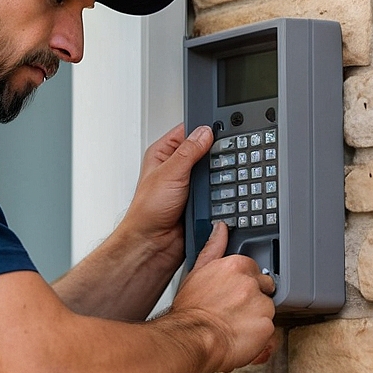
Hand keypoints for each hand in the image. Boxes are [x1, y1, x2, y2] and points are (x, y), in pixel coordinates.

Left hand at [119, 123, 215, 269]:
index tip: (221, 128)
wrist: (153, 244)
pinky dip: (221, 192)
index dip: (203, 129)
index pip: (187, 132)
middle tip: (225, 155)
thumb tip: (204, 132)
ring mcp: (189, 185)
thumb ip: (189, 151)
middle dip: (215, 155)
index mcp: (163, 154)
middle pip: (204, 151)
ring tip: (223, 176)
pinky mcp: (199, 201)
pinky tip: (223, 192)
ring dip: (218, 177)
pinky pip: (216, 192)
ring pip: (213, 172)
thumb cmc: (147, 211)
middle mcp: (176, 168)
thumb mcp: (169, 174)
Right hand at [171, 222, 275, 372]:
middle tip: (233, 312)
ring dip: (255, 319)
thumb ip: (213, 248)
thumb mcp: (197, 272)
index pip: (254, 271)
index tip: (235, 295)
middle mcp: (251, 283)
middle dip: (253, 301)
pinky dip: (258, 336)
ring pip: (266, 311)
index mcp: (236, 266)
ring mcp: (261, 305)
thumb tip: (220, 228)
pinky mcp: (267, 326)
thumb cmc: (190, 310)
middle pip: (264, 290)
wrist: (191, 339)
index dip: (244, 285)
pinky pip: (269, 331)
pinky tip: (240, 336)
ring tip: (234, 326)